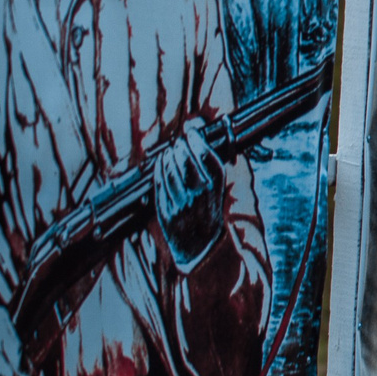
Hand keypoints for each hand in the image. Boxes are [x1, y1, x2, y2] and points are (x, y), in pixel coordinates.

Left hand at [153, 120, 227, 267]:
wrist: (202, 246)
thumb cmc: (209, 212)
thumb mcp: (217, 189)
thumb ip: (210, 163)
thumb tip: (199, 129)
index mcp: (217, 188)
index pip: (206, 155)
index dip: (197, 140)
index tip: (191, 131)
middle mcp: (200, 194)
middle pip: (186, 159)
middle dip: (180, 146)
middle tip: (179, 141)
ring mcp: (182, 202)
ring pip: (170, 169)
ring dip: (168, 156)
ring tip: (170, 151)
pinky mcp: (166, 210)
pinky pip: (159, 184)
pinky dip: (159, 170)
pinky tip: (161, 163)